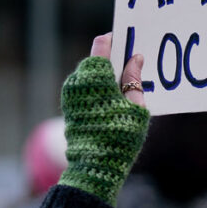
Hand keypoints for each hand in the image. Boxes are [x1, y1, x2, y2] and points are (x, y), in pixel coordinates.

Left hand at [58, 34, 151, 205]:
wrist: (94, 168)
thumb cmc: (119, 136)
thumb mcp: (134, 106)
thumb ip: (134, 79)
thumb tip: (136, 58)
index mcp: (93, 75)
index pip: (102, 44)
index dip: (116, 39)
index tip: (130, 40)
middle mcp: (77, 81)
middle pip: (96, 59)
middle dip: (114, 58)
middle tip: (135, 63)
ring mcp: (70, 94)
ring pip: (91, 74)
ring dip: (107, 75)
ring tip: (128, 84)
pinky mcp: (70, 106)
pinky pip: (86, 88)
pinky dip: (100, 87)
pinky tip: (116, 98)